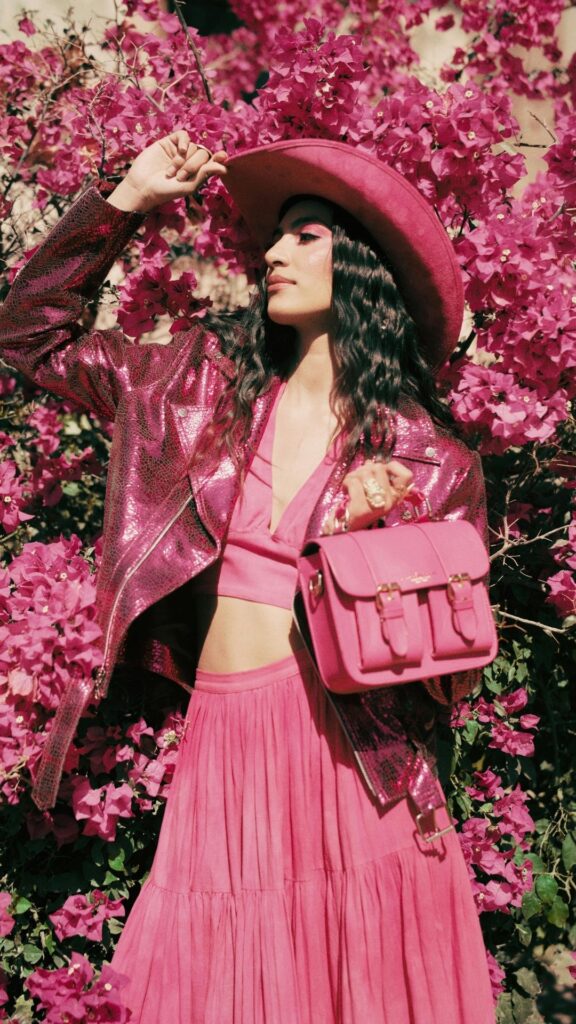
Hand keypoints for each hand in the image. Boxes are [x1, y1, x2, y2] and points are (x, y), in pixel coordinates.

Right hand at [107, 130, 227, 212]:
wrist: (143, 186)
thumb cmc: (166, 191)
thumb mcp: (188, 186)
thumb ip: (205, 174)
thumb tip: (224, 167)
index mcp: (197, 172)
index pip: (212, 161)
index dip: (218, 158)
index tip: (224, 156)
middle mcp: (190, 160)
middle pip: (203, 153)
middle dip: (193, 166)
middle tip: (179, 177)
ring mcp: (180, 151)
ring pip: (193, 146)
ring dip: (183, 160)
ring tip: (171, 172)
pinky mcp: (169, 142)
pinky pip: (183, 135)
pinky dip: (184, 141)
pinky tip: (181, 150)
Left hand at [323, 459, 413, 533]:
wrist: (343, 530)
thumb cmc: (357, 508)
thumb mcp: (372, 492)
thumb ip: (375, 477)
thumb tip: (370, 462)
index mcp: (396, 498)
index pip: (407, 476)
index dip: (392, 466)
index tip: (379, 470)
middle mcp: (391, 503)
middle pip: (380, 468)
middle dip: (364, 469)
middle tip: (358, 480)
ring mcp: (378, 506)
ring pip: (366, 472)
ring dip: (354, 475)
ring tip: (351, 486)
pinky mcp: (362, 509)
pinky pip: (354, 482)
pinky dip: (346, 483)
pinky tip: (345, 491)